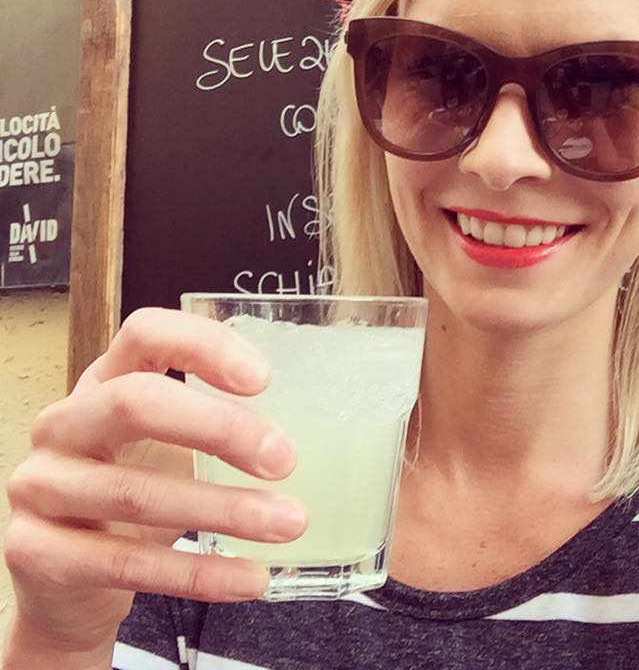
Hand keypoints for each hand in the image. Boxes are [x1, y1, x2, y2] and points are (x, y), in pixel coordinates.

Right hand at [2, 308, 306, 653]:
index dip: (203, 346)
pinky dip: (198, 573)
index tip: (263, 378)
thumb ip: (222, 422)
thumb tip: (328, 417)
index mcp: (105, 381)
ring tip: (288, 523)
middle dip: (219, 428)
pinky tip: (250, 577)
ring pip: (136, 492)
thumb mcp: (172, 443)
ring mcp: (42, 487)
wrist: (70, 580)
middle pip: (135, 403)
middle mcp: (65, 424)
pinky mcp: (37, 553)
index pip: (145, 333)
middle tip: (285, 458)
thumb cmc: (139, 488)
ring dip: (224, 510)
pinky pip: (125, 564)